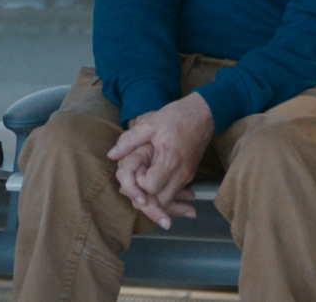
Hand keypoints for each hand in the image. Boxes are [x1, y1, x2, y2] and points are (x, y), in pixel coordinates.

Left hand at [107, 93, 213, 228]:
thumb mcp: (150, 123)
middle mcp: (181, 173)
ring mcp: (187, 176)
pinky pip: (175, 193)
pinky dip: (163, 193)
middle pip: (161, 201)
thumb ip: (129, 140)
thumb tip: (111, 155)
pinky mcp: (190, 175)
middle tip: (136, 183)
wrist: (204, 114)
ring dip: (154, 198)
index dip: (139, 182)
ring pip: (169, 201)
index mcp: (170, 161)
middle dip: (146, 197)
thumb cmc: (177, 116)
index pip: (150, 187)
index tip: (138, 169)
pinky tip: (154, 183)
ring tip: (143, 184)